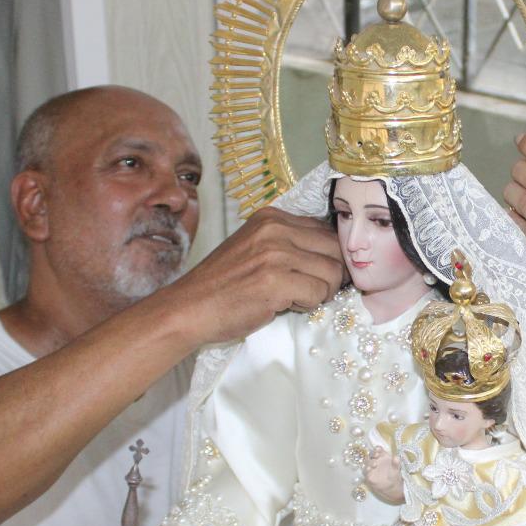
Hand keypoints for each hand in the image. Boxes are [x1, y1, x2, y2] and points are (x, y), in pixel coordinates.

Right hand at [177, 209, 344, 343]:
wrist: (189, 308)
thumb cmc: (223, 285)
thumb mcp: (255, 249)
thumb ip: (289, 244)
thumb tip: (335, 254)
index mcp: (272, 217)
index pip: (326, 231)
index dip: (329, 257)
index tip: (316, 274)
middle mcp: (275, 229)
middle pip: (336, 249)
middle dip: (331, 275)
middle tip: (310, 290)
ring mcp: (275, 253)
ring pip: (332, 273)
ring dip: (320, 292)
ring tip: (293, 298)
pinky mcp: (275, 281)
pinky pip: (319, 293)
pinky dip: (308, 305)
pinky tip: (285, 305)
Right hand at [364, 446, 403, 503]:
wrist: (392, 487)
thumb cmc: (394, 475)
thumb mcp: (397, 469)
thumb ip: (396, 463)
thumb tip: (396, 457)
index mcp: (383, 456)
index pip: (378, 450)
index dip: (377, 449)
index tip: (378, 449)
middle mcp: (376, 460)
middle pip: (371, 454)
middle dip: (373, 454)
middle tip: (376, 456)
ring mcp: (371, 467)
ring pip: (367, 462)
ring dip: (369, 462)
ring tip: (374, 464)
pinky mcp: (368, 475)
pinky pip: (365, 472)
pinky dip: (366, 470)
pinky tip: (370, 470)